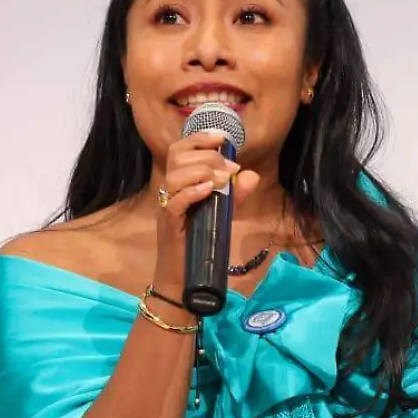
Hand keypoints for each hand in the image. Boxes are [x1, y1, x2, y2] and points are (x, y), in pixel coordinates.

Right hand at [152, 132, 259, 295]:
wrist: (185, 279)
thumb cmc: (201, 245)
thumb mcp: (222, 214)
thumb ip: (235, 194)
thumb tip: (251, 174)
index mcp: (179, 183)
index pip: (180, 149)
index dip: (199, 138)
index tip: (223, 138)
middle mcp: (169, 191)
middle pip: (177, 156)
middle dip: (208, 156)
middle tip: (230, 168)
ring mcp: (166, 207)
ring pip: (175, 175)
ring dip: (202, 171)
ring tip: (223, 179)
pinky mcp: (169, 224)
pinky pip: (175, 201)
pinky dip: (193, 191)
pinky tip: (210, 190)